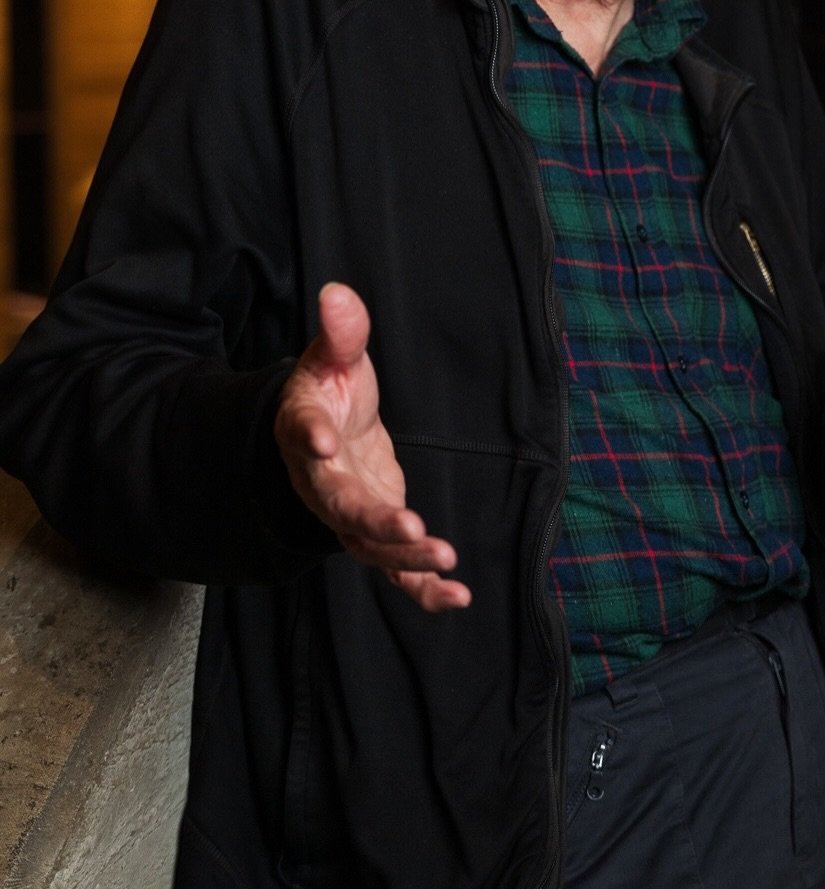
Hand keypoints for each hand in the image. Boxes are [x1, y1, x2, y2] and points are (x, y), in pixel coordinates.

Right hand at [275, 282, 470, 609]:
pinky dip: (422, 587)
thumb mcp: (333, 356)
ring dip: (406, 556)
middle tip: (408, 525)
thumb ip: (341, 332)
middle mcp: (322, 483)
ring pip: (369, 545)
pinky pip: (394, 569)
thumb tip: (336, 292)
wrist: (327, 432)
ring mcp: (348, 515)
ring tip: (446, 559)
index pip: (303, 436)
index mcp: (305, 432)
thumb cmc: (329, 391)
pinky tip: (457, 596)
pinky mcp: (375, 534)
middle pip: (341, 508)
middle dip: (373, 519)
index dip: (310, 438)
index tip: (322, 438)